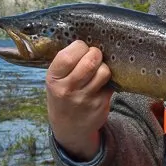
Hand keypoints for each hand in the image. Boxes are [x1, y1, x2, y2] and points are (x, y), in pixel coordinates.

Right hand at [45, 41, 113, 160]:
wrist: (68, 127)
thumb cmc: (62, 95)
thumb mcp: (55, 79)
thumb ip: (67, 62)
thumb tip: (88, 38)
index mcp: (54, 79)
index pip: (69, 55)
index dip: (80, 47)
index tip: (81, 48)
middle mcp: (68, 90)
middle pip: (90, 61)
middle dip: (96, 54)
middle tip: (94, 56)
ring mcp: (85, 99)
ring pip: (104, 71)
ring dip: (104, 67)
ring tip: (98, 70)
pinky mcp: (100, 105)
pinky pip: (111, 84)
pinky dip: (108, 81)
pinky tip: (101, 84)